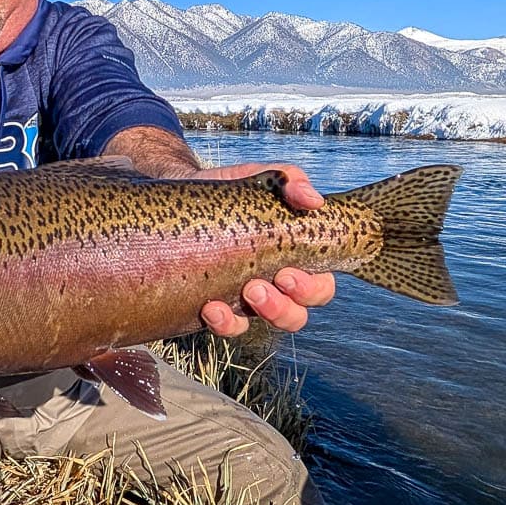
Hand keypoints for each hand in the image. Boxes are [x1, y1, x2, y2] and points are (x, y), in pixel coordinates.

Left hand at [194, 163, 335, 335]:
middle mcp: (274, 284)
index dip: (311, 289)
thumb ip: (290, 181)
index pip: (320, 287)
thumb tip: (313, 200)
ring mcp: (245, 298)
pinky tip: (210, 307)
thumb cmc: (234, 190)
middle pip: (297, 314)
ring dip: (262, 315)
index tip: (287, 273)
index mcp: (294, 259)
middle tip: (259, 286)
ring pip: (266, 324)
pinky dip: (224, 323)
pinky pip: (229, 327)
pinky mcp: (217, 305)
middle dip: (283, 307)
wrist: (185, 190)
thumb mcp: (263, 178)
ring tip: (245, 292)